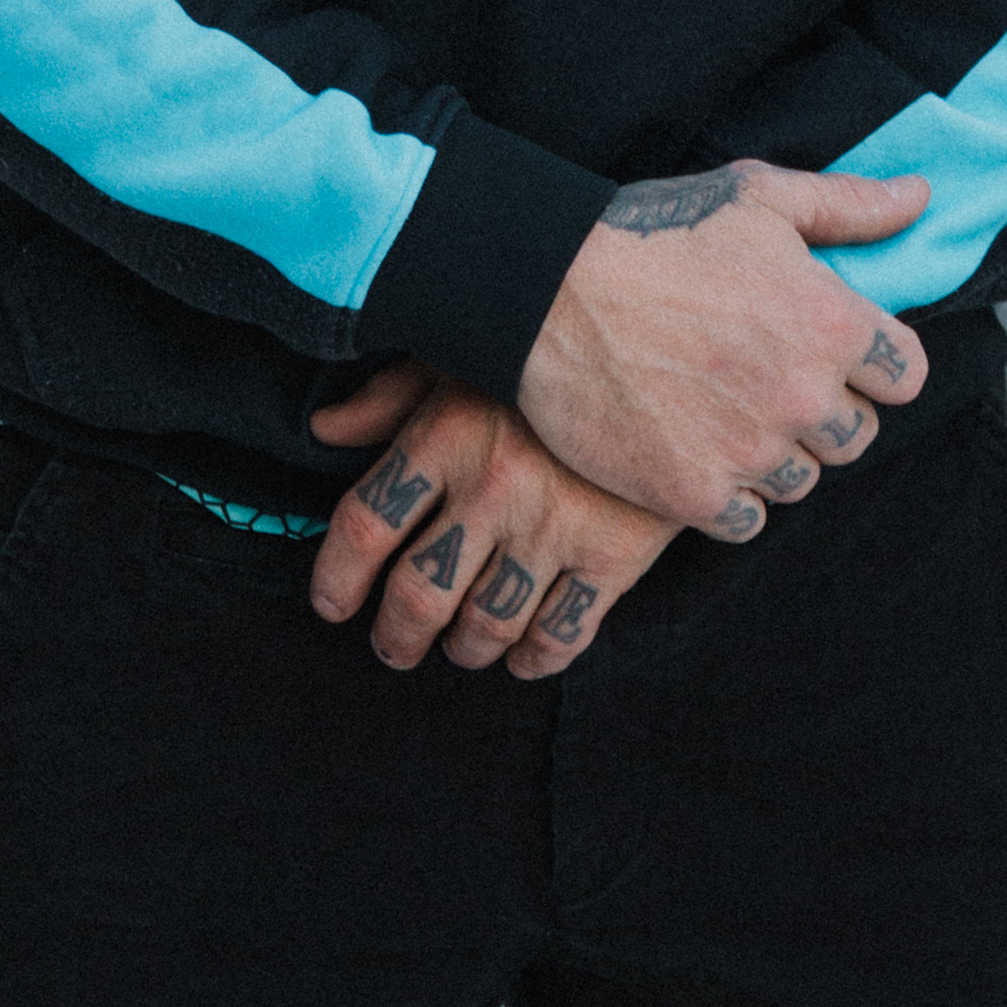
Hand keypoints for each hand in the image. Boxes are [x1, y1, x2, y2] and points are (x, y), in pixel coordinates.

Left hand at [306, 362, 672, 675]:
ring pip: (486, 622)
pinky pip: (562, 633)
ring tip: (461, 647)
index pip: (364, 525)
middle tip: (396, 646)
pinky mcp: (616, 553)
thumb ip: (392, 395)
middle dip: (397, 634)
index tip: (333, 604)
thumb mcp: (468, 354)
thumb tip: (326, 429)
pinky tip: (524, 656)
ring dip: (464, 648)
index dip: (337, 577)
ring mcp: (557, 524)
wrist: (680, 351)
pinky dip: (535, 658)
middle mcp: (494, 485)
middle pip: (418, 592)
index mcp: (448, 432)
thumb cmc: (558, 349)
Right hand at [512, 160, 933, 538]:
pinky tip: (697, 452)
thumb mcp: (761, 197)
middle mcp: (803, 395)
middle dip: (825, 413)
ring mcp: (749, 450)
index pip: (907, 376)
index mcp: (832, 323)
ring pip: (801, 482)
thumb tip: (921, 198)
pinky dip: (729, 498)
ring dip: (775, 457)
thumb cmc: (656, 234)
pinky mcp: (693, 492)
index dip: (874, 365)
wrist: (548, 290)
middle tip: (770, 383)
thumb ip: (851, 206)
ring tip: (726, 413)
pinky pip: (746, 522)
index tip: (834, 353)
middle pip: (857, 437)